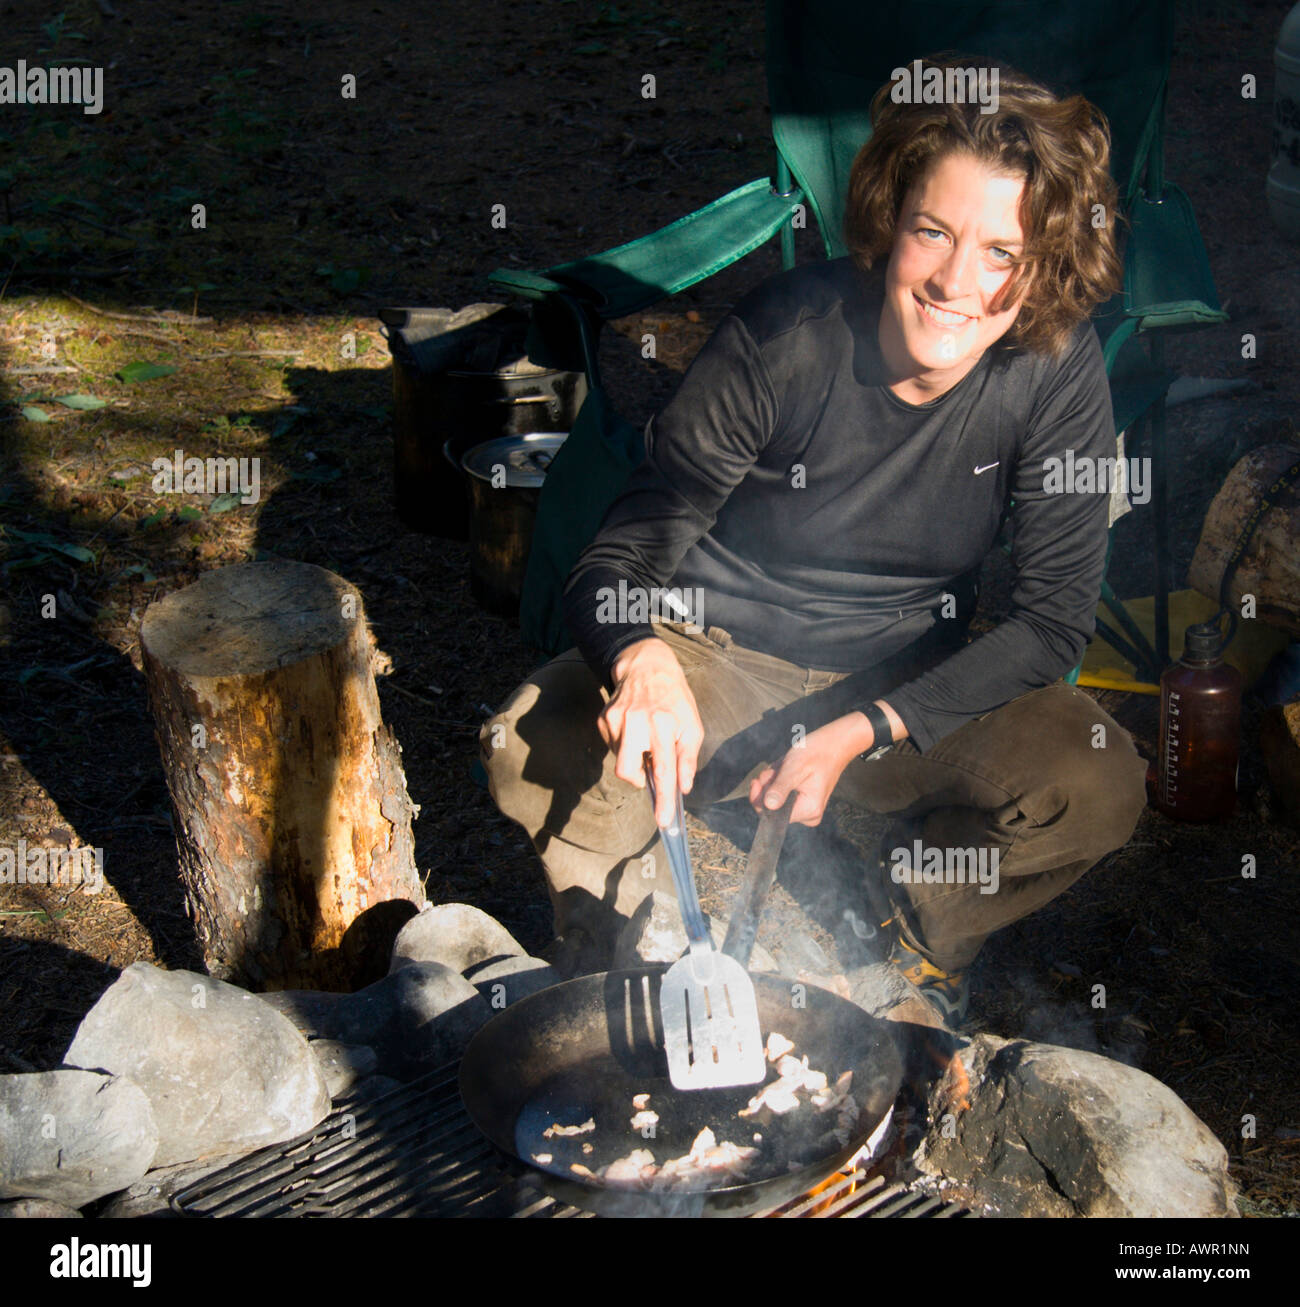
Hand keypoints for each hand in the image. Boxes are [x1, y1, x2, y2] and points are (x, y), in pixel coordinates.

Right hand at [599, 637, 703, 826]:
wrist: (646, 667)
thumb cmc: (674, 699)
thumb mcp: (692, 725)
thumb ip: (688, 758)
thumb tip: (683, 787)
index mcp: (665, 723)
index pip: (665, 768)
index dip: (665, 798)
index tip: (664, 820)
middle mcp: (638, 721)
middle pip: (628, 770)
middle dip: (637, 780)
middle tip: (648, 772)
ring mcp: (617, 719)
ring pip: (620, 761)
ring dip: (634, 759)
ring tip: (645, 740)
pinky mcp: (604, 719)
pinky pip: (613, 747)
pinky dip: (625, 746)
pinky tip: (634, 730)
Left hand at [748, 713, 868, 826]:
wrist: (833, 744)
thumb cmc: (816, 753)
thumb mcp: (795, 767)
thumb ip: (781, 788)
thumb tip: (768, 806)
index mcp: (809, 810)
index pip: (772, 815)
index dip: (760, 799)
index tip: (757, 780)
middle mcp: (808, 815)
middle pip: (772, 808)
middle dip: (769, 786)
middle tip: (776, 770)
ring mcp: (806, 809)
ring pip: (774, 799)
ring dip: (774, 781)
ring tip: (785, 767)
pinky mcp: (802, 802)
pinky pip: (781, 794)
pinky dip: (778, 780)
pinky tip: (786, 769)